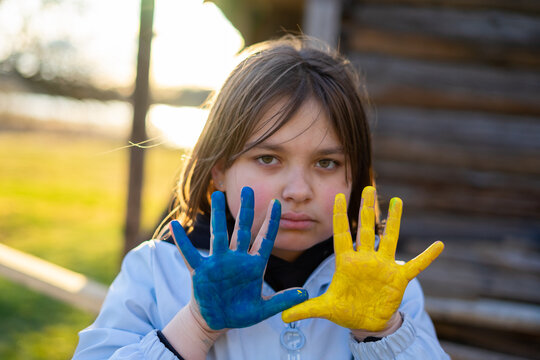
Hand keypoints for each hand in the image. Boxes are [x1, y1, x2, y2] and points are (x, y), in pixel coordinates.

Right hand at [170, 187, 307, 329]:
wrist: (216, 322)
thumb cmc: (240, 314)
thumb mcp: (263, 310)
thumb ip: (282, 301)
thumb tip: (305, 294)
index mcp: (254, 266)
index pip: (265, 240)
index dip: (271, 222)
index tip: (277, 203)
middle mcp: (236, 259)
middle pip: (242, 230)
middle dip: (246, 210)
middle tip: (248, 189)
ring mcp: (218, 263)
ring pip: (219, 235)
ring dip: (218, 215)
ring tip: (217, 195)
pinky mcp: (200, 272)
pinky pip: (190, 254)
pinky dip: (182, 241)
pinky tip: (176, 225)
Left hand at [282, 186, 443, 331]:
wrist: (366, 323)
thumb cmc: (346, 310)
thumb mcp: (324, 309)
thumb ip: (304, 309)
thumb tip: (281, 318)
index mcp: (346, 262)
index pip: (342, 234)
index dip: (340, 215)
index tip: (337, 195)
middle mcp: (365, 259)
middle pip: (366, 229)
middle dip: (366, 209)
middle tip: (368, 187)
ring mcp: (383, 267)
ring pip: (389, 239)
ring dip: (394, 221)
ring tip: (398, 201)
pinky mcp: (398, 279)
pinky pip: (415, 265)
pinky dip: (427, 257)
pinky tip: (439, 245)